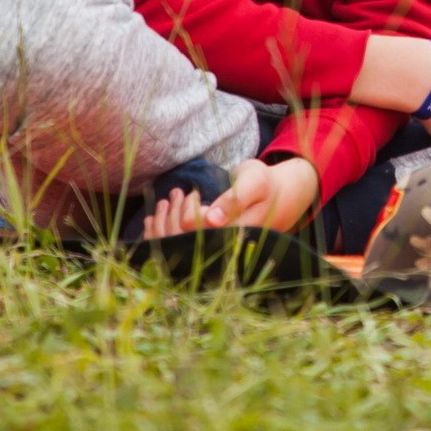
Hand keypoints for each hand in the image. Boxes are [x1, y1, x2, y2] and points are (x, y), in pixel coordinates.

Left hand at [139, 156, 319, 239]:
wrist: (278, 197)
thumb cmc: (264, 184)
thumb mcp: (254, 183)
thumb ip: (235, 200)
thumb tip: (211, 220)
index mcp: (236, 233)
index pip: (199, 234)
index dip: (188, 215)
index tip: (192, 194)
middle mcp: (223, 247)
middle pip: (183, 242)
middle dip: (169, 217)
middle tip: (175, 193)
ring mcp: (214, 247)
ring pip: (177, 244)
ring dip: (163, 223)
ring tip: (166, 201)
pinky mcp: (207, 244)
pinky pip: (176, 244)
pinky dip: (159, 231)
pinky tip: (152, 219)